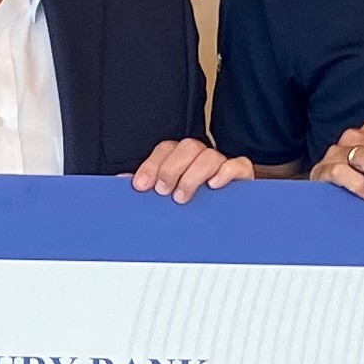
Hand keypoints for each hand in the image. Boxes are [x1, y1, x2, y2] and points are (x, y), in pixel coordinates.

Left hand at [130, 139, 253, 201]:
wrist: (228, 216)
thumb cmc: (194, 201)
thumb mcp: (167, 194)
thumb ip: (148, 185)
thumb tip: (121, 181)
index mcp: (182, 157)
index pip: (166, 149)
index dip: (151, 165)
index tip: (141, 185)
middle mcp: (201, 157)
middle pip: (188, 147)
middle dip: (171, 169)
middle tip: (163, 192)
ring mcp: (223, 164)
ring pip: (210, 156)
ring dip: (193, 175)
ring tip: (182, 197)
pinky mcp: (242, 174)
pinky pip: (238, 165)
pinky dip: (226, 173)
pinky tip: (214, 186)